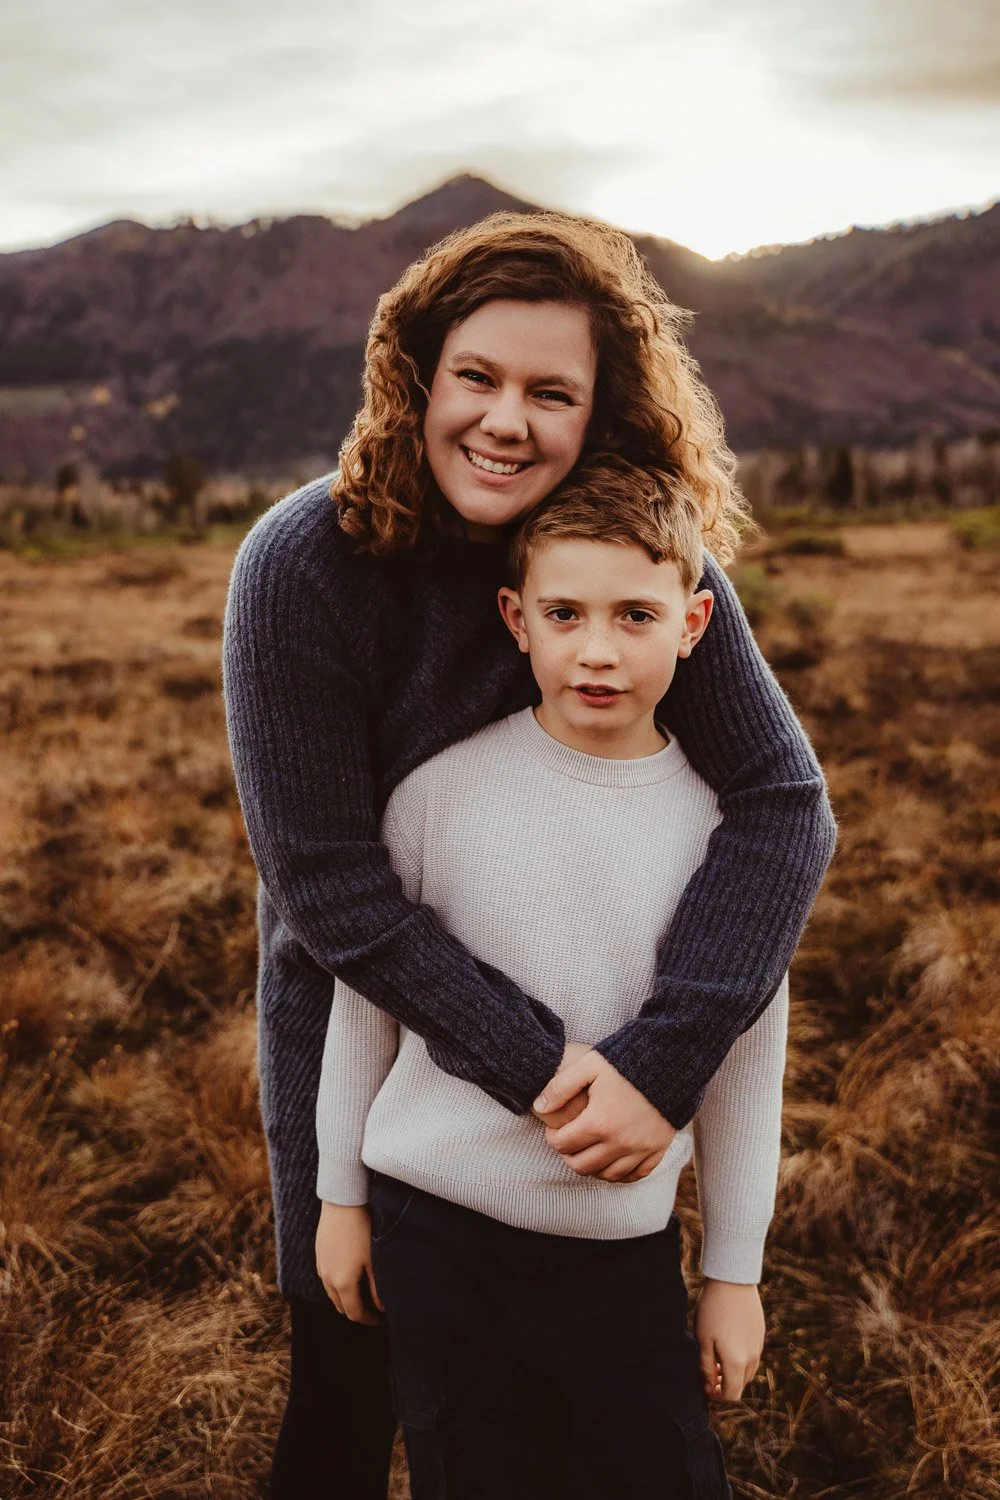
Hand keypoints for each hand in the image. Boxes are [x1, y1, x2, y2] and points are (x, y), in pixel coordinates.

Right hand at [315, 1201, 383, 1324]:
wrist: (342, 1202)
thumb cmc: (362, 1230)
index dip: (368, 1320)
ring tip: (363, 1290)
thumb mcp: (374, 1260)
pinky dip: (338, 1284)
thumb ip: (376, 1287)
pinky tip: (351, 1272)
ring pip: (332, 1294)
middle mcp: (327, 1279)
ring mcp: (320, 1267)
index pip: (354, 1314)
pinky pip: (327, 1279)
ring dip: (346, 1297)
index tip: (380, 1319)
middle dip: (357, 1310)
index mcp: (343, 1283)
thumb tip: (381, 1307)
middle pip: (341, 1307)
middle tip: (374, 1307)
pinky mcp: (318, 1255)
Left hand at [533, 1051, 675, 1181]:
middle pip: (582, 1165)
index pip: (564, 1144)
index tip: (553, 1129)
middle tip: (566, 1143)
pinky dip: (620, 1175)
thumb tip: (538, 1107)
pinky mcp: (657, 1150)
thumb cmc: (625, 1062)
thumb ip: (560, 1087)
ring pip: (607, 1175)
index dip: (552, 1138)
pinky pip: (635, 1175)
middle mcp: (619, 1142)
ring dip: (592, 1168)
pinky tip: (612, 1162)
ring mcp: (640, 1149)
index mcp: (599, 1122)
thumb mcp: (589, 1066)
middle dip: (568, 1156)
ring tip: (586, 1152)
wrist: (669, 1061)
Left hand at [694, 1280, 764, 1401]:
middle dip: (725, 1384)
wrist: (733, 1280)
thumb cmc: (713, 1309)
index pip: (732, 1395)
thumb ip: (706, 1367)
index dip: (717, 1396)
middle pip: (741, 1384)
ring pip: (748, 1371)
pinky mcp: (760, 1333)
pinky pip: (752, 1355)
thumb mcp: (703, 1339)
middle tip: (708, 1372)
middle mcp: (752, 1358)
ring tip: (716, 1357)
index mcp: (737, 1362)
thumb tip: (709, 1388)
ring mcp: (759, 1345)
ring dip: (733, 1372)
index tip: (705, 1387)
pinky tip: (727, 1341)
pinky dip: (741, 1358)